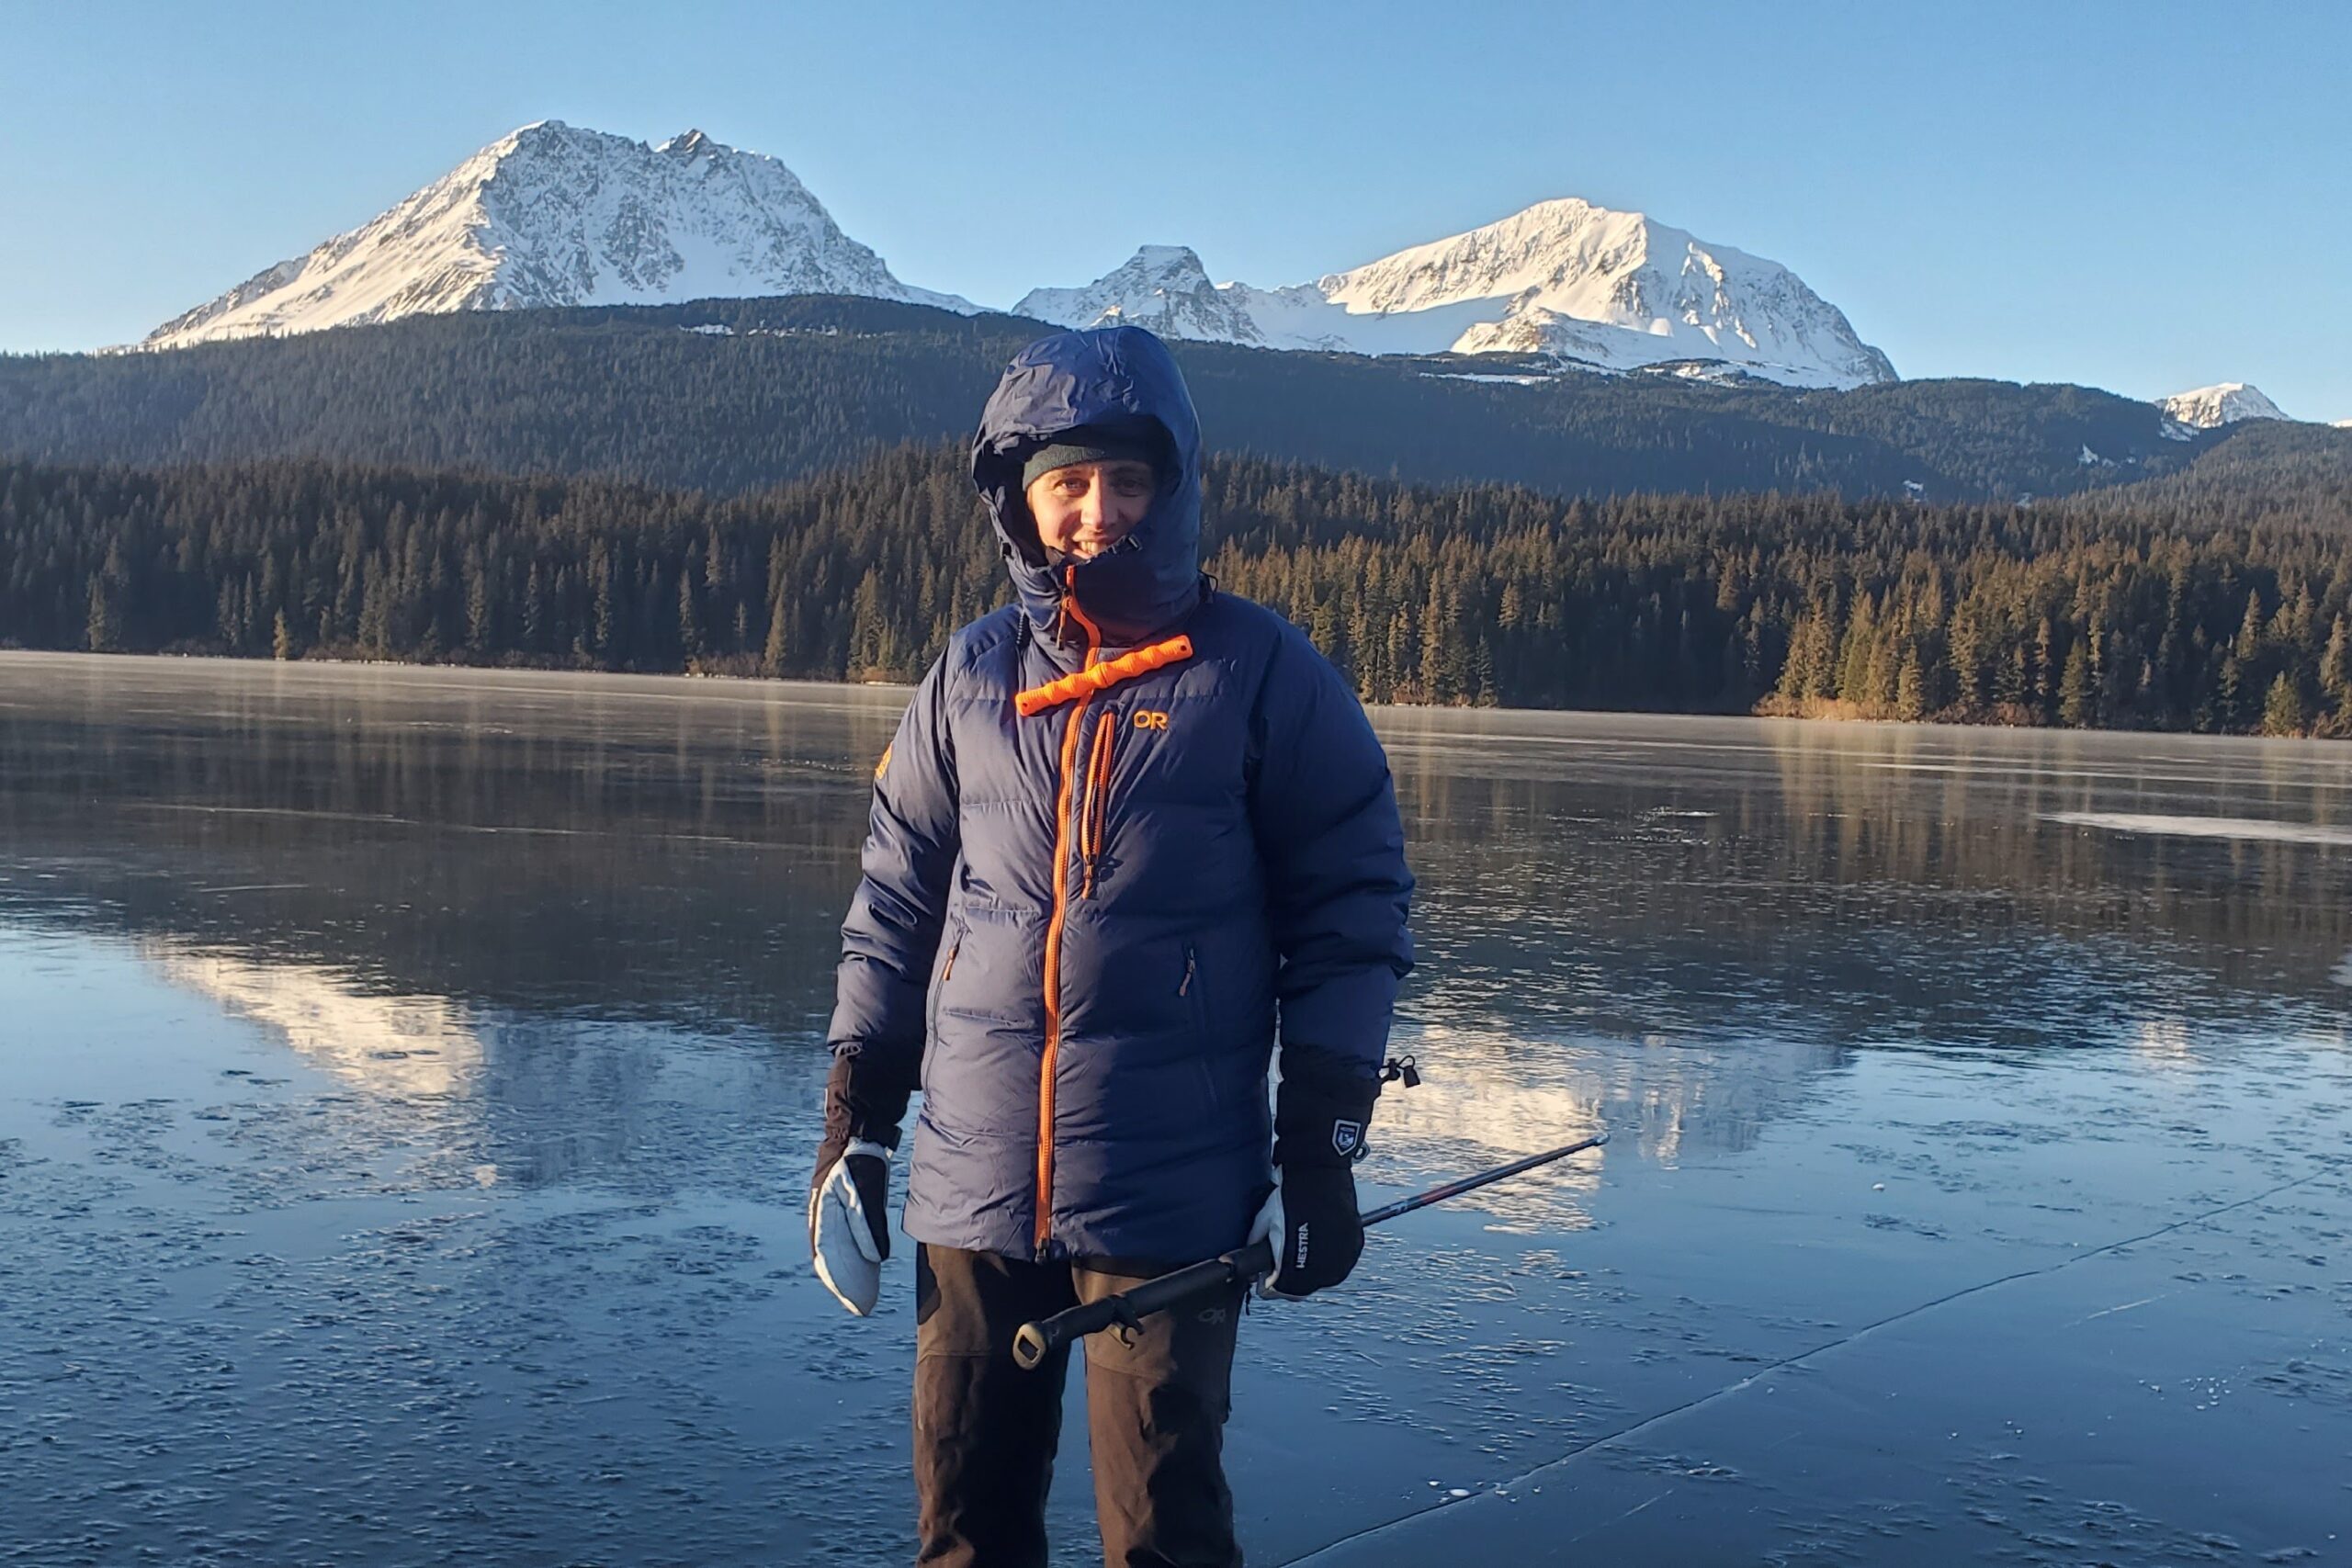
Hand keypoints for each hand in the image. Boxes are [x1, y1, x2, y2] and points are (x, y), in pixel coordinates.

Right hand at [809, 1138, 892, 1314]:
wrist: (857, 1133)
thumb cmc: (858, 1161)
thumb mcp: (863, 1191)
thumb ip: (867, 1223)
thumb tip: (876, 1257)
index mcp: (822, 1215)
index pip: (826, 1257)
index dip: (837, 1281)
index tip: (850, 1301)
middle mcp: (823, 1218)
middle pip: (831, 1258)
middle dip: (843, 1283)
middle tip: (859, 1306)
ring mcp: (833, 1213)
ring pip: (839, 1250)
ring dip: (848, 1272)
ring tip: (863, 1293)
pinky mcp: (845, 1208)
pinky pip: (848, 1238)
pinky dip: (855, 1255)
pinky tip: (869, 1265)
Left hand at [1251, 1165, 1364, 1297]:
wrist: (1319, 1172)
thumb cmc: (1290, 1195)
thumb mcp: (1264, 1222)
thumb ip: (1256, 1246)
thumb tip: (1251, 1266)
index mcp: (1294, 1262)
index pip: (1280, 1291)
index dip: (1271, 1286)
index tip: (1267, 1279)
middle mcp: (1321, 1266)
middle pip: (1302, 1289)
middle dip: (1289, 1281)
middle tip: (1282, 1265)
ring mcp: (1341, 1257)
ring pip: (1323, 1279)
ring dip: (1311, 1273)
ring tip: (1302, 1253)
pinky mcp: (1355, 1245)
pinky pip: (1341, 1264)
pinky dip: (1330, 1261)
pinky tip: (1320, 1246)